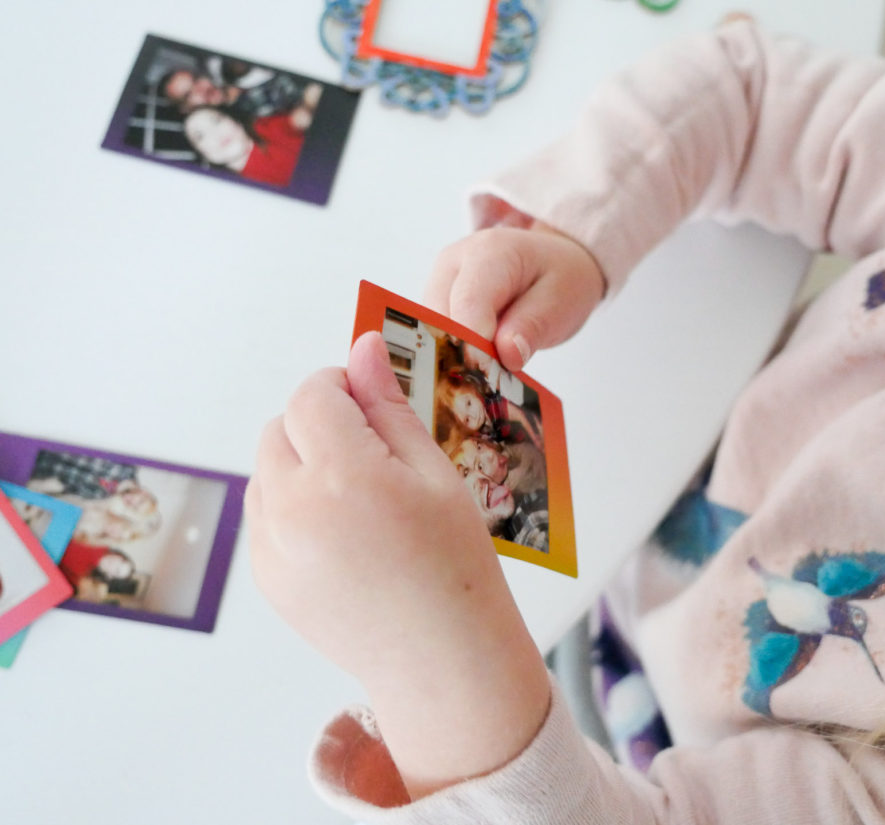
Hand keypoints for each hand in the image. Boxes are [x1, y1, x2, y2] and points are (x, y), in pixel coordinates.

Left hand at [247, 332, 549, 797]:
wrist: (441, 656)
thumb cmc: (453, 564)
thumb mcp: (434, 473)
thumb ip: (389, 407)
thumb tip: (363, 347)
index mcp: (341, 475)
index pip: (312, 394)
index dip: (341, 386)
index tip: (369, 401)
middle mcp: (291, 509)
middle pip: (279, 427)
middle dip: (317, 423)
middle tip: (370, 451)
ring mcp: (270, 548)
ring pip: (265, 470)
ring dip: (300, 462)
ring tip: (357, 496)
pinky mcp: (265, 577)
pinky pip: (263, 515)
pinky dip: (291, 506)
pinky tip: (342, 531)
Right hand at [426, 222, 605, 372]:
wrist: (552, 261)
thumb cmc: (559, 276)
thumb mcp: (561, 299)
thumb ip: (533, 326)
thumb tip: (506, 355)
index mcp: (490, 253)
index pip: (468, 304)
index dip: (472, 344)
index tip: (486, 375)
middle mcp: (455, 262)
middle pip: (439, 319)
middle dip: (461, 355)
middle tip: (491, 382)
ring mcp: (441, 281)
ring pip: (429, 331)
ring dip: (454, 357)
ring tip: (487, 373)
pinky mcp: (436, 301)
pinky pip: (434, 334)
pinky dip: (452, 354)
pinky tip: (476, 366)